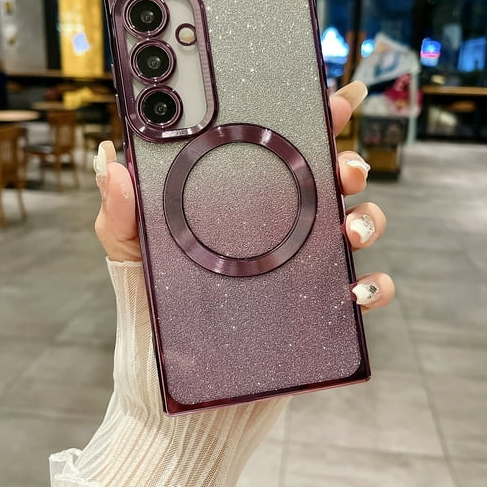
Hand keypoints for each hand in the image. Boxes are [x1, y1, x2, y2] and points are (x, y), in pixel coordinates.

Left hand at [94, 80, 393, 310]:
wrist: (168, 385)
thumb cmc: (153, 312)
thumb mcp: (131, 254)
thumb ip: (123, 211)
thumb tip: (111, 161)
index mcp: (243, 206)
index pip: (283, 154)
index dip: (312, 122)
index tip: (332, 101)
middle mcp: (279, 230)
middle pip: (330, 183)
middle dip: (349, 164)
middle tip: (343, 169)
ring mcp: (300, 267)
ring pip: (356, 227)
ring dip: (367, 219)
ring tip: (349, 230)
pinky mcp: (316, 309)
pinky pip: (362, 290)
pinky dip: (375, 285)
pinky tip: (356, 288)